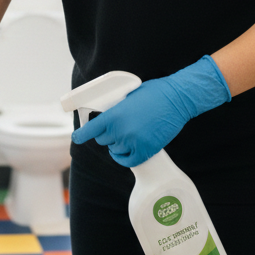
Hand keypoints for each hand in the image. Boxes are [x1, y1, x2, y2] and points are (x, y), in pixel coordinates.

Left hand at [71, 55, 229, 166]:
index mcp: (115, 115)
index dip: (81, 135)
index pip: (91, 130)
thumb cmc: (153, 93)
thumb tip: (106, 116)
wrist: (177, 99)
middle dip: (105, 134)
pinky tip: (123, 152)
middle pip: (103, 140)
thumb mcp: (127, 96)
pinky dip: (124, 158)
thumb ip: (116, 109)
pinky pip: (128, 161)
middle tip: (113, 128)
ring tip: (124, 135)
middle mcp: (122, 131)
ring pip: (115, 150)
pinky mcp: (147, 150)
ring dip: (116, 144)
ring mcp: (134, 142)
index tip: (77, 138)